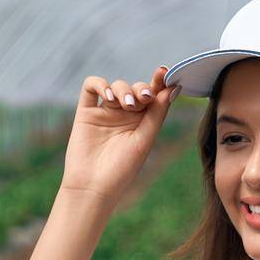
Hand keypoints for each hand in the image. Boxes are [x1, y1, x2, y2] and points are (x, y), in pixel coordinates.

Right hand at [60, 66, 179, 205]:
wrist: (93, 186)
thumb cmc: (122, 169)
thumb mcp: (145, 139)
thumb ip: (158, 113)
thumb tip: (173, 87)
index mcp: (142, 122)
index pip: (153, 96)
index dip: (159, 82)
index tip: (164, 73)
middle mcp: (124, 115)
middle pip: (136, 88)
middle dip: (141, 88)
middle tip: (144, 99)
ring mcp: (105, 112)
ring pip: (116, 85)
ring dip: (124, 90)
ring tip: (126, 105)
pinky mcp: (86, 112)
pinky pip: (91, 86)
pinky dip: (101, 84)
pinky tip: (109, 96)